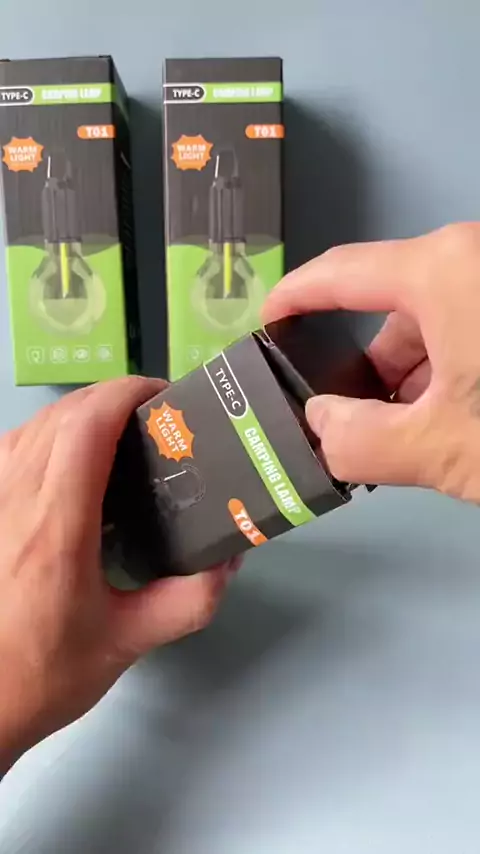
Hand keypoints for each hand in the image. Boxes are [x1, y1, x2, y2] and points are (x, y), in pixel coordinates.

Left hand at [0, 377, 234, 773]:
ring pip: (31, 426)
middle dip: (110, 399)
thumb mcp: (130, 641)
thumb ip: (189, 600)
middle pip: (60, 415)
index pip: (86, 427)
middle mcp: (16, 501)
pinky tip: (66, 457)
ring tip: (118, 432)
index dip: (125, 394)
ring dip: (77, 414)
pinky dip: (44, 434)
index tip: (163, 398)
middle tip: (153, 418)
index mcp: (57, 529)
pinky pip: (10, 448)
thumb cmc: (46, 674)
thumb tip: (230, 558)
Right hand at [263, 222, 479, 502]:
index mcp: (441, 270)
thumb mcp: (443, 447)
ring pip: (434, 323)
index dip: (292, 299)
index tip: (265, 327)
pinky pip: (468, 326)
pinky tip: (452, 425)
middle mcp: (471, 257)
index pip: (338, 273)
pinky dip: (450, 371)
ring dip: (412, 379)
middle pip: (390, 309)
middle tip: (349, 426)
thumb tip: (321, 426)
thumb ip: (361, 441)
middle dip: (365, 371)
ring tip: (408, 440)